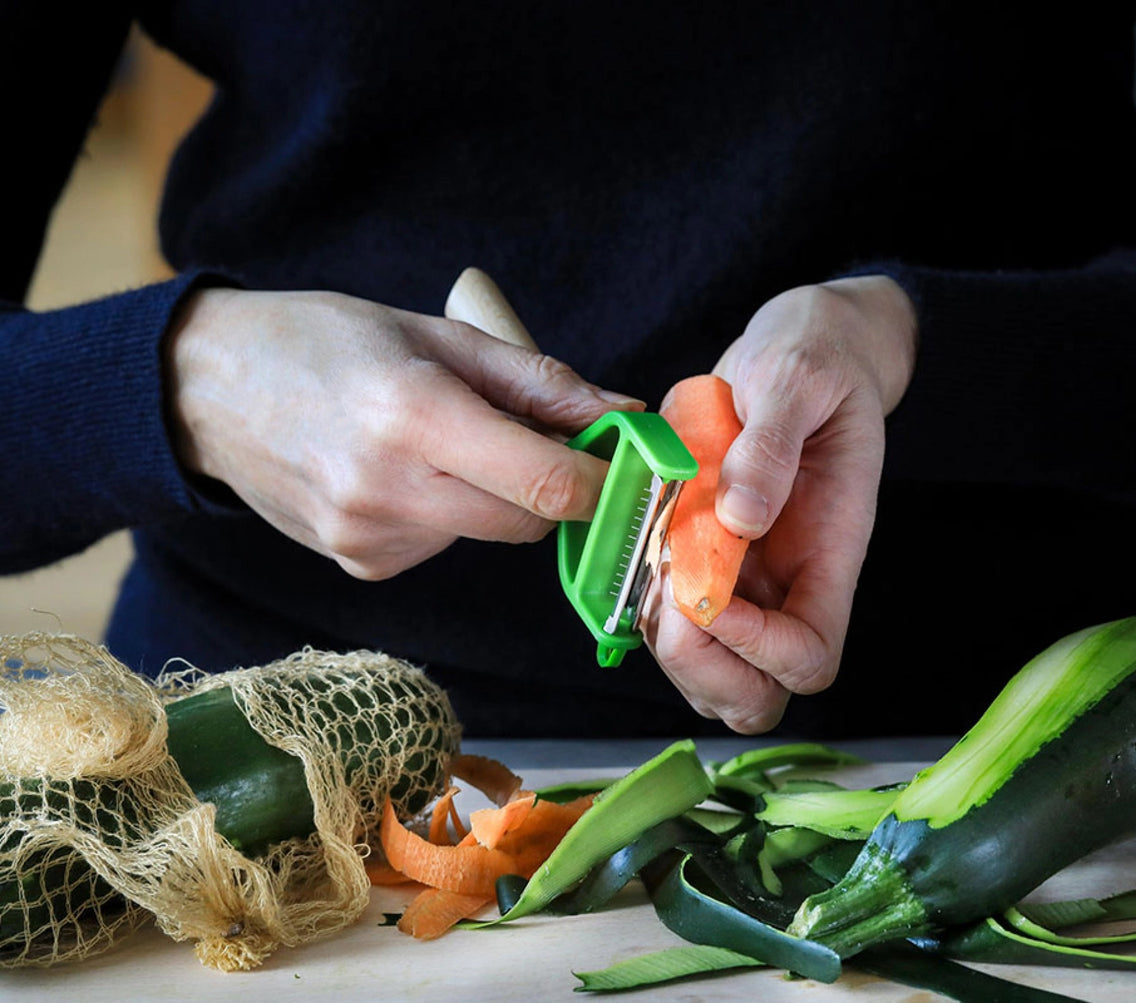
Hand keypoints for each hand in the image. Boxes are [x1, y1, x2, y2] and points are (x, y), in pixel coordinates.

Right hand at [166, 287, 639, 578]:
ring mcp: (369, 538)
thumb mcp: (436, 334)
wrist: (208, 390)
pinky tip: (399, 471)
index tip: (624, 461)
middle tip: (530, 434)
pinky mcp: (361, 565)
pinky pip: (444, 544)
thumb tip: (622, 415)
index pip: (547, 483)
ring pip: (487, 532)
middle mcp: (389, 489)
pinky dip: (447, 512)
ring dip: (492, 494)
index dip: (603, 480)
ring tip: (434, 439)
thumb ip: (538, 381)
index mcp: (413, 415)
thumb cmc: (324, 342)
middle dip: (551, 485)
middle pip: (529, 521)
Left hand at [643, 276, 917, 732]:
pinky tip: (640, 551)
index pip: (809, 657)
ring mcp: (749, 583)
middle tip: (667, 589)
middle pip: (758, 694)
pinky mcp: (707, 567)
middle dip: (702, 665)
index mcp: (830, 553)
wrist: (800, 354)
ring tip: (651, 566)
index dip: (756, 647)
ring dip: (667, 644)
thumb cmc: (814, 362)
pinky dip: (645, 610)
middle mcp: (790, 585)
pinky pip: (675, 627)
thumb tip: (740, 515)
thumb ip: (772, 443)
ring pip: (711, 675)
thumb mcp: (797, 378)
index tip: (708, 589)